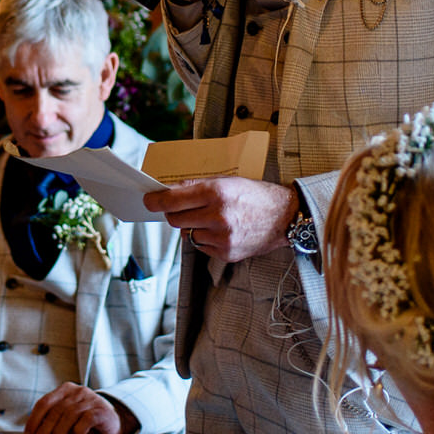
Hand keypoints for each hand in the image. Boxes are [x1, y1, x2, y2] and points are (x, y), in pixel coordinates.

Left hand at [24, 383, 132, 433]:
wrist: (114, 419)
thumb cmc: (86, 421)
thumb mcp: (67, 419)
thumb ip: (53, 424)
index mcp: (64, 390)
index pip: (43, 403)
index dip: (33, 421)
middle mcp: (76, 392)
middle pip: (54, 411)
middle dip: (42, 432)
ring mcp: (89, 399)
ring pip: (68, 416)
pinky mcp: (100, 411)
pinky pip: (85, 421)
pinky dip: (77, 433)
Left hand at [144, 176, 299, 262]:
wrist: (285, 217)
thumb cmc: (255, 195)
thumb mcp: (227, 181)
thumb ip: (197, 187)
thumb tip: (168, 193)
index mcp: (217, 192)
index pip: (173, 199)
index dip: (156, 201)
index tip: (148, 201)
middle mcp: (218, 215)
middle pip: (175, 219)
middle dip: (173, 213)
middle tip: (178, 208)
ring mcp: (222, 237)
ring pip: (187, 233)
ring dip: (191, 226)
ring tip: (209, 218)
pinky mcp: (226, 253)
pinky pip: (201, 246)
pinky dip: (204, 238)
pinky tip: (220, 230)